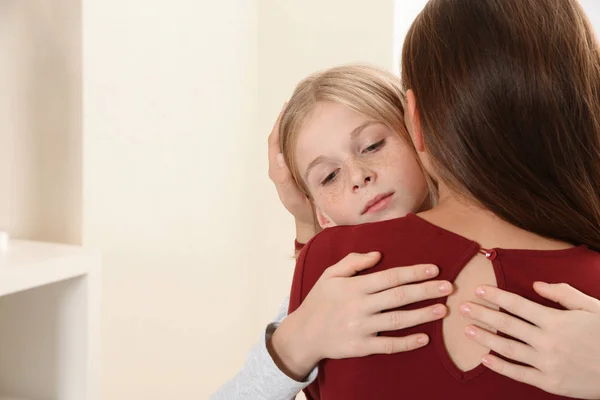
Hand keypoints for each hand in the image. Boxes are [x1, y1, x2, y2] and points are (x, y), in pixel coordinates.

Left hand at [267, 104, 317, 241]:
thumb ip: (285, 179)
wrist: (311, 220)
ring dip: (292, 124)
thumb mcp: (293, 197)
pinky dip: (301, 134)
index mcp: (277, 170)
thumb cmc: (302, 210)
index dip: (278, 123)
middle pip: (279, 136)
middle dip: (284, 118)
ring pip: (287, 140)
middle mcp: (281, 165)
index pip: (274, 141)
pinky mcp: (297, 167)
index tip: (286, 107)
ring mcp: (288, 166)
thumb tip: (279, 156)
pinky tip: (312, 126)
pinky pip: (296, 147)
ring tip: (301, 107)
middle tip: (294, 100)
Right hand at [269, 252, 453, 379]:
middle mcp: (359, 306)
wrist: (303, 334)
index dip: (414, 272)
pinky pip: (388, 345)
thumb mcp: (329, 275)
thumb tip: (377, 254)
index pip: (390, 276)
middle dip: (426, 290)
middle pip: (399, 297)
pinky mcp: (361, 347)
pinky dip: (407, 343)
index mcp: (354, 286)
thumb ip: (352, 261)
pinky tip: (424, 338)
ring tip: (443, 309)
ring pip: (398, 321)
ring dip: (422, 315)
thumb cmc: (319, 301)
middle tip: (449, 287)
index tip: (434, 268)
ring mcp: (361, 328)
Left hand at [460, 282, 599, 398]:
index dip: (496, 296)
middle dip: (482, 314)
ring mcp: (547, 363)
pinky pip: (519, 373)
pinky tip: (484, 359)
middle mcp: (547, 341)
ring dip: (485, 338)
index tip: (478, 289)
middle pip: (506, 324)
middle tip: (462, 308)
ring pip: (508, 348)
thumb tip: (536, 285)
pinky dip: (500, 366)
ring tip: (467, 329)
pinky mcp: (550, 383)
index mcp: (556, 320)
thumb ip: (564, 295)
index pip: (517, 305)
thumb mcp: (592, 308)